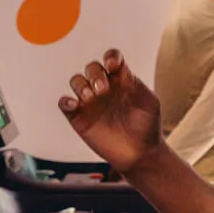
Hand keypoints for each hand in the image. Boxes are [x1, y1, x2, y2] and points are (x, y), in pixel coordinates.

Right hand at [57, 49, 162, 172]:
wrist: (140, 155)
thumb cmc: (148, 127)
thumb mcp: (149, 102)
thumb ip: (136, 84)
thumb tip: (120, 71)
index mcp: (121, 80)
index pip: (112, 60)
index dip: (110, 57)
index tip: (112, 66)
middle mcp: (104, 88)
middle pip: (92, 68)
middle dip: (95, 74)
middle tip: (102, 89)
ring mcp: (91, 102)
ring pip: (76, 81)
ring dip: (81, 85)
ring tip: (91, 97)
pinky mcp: (79, 118)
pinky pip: (65, 104)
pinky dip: (65, 101)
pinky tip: (74, 105)